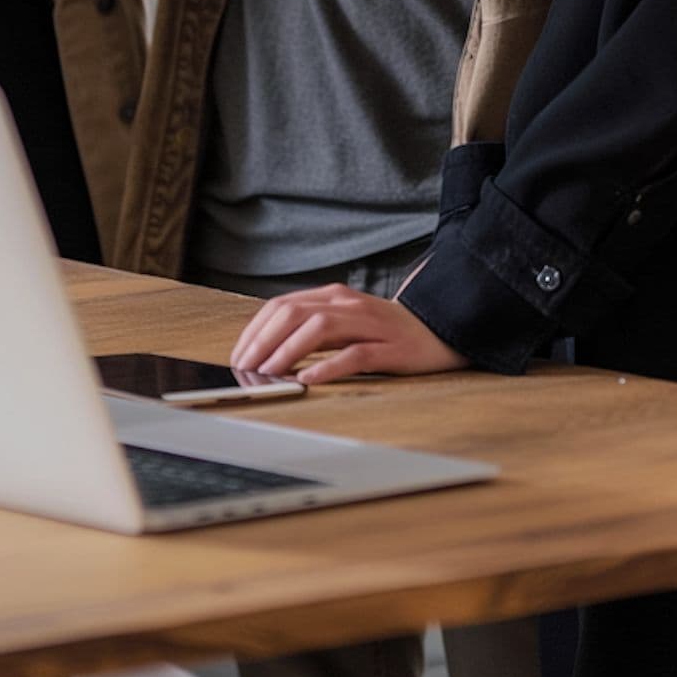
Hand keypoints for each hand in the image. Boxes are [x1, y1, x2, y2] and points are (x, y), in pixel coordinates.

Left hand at [230, 284, 468, 384]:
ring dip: (287, 352)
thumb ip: (310, 331)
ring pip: (319, 329)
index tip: (238, 356)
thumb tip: (266, 353)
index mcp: (331, 296)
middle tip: (245, 368)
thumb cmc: (383, 333)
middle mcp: (347, 304)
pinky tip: (308, 379)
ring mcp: (369, 324)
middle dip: (263, 341)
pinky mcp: (390, 348)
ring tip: (269, 373)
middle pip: (294, 313)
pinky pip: (355, 354)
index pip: (281, 306)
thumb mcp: (342, 324)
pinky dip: (328, 367)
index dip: (254, 331)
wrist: (438, 331)